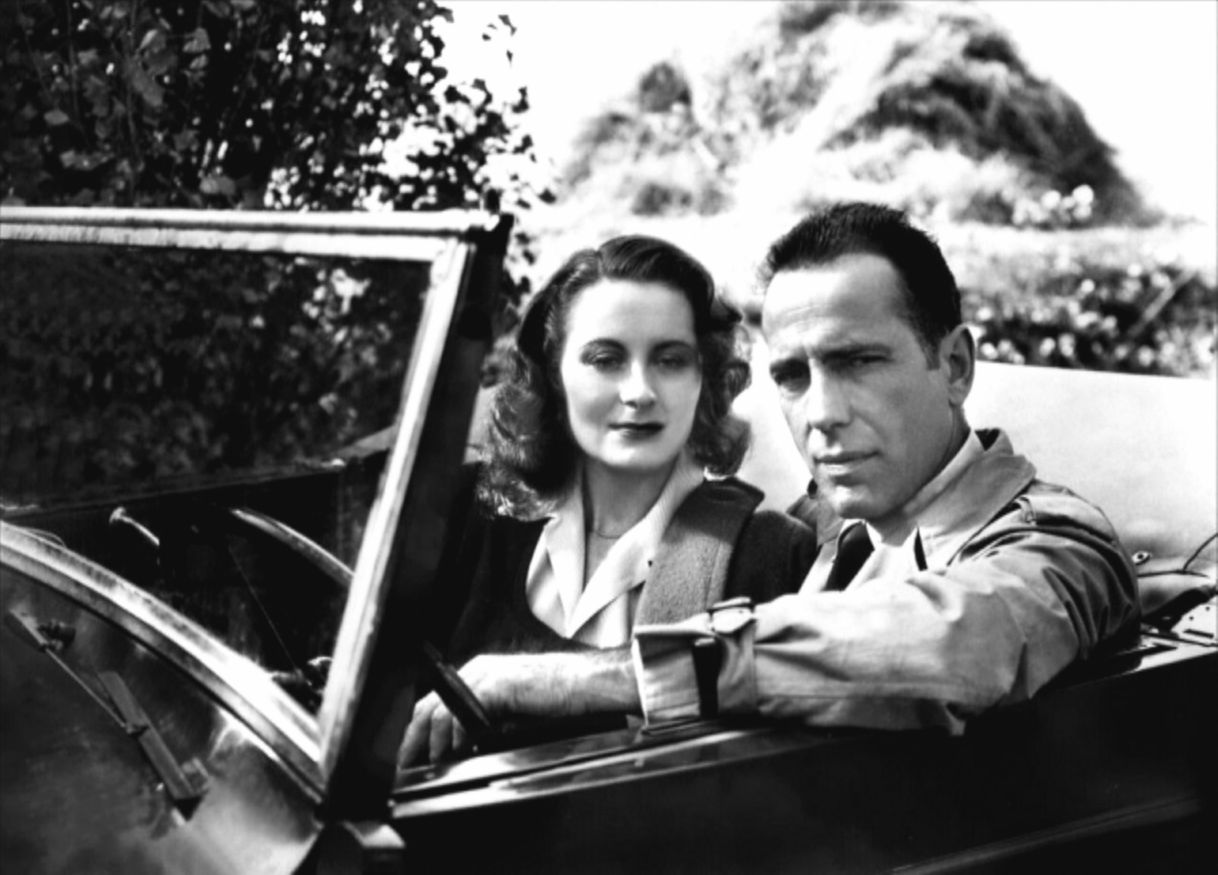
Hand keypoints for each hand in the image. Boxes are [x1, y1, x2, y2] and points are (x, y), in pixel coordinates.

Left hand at [397, 649, 638, 766]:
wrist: (588, 683)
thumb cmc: (562, 697)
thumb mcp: (516, 709)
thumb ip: (490, 719)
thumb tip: (467, 746)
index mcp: (482, 673)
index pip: (437, 701)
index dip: (419, 730)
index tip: (412, 755)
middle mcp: (478, 670)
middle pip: (428, 705)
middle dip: (413, 739)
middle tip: (407, 766)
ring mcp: (485, 675)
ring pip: (439, 710)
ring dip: (433, 743)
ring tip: (436, 764)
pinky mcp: (497, 684)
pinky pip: (462, 712)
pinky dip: (455, 735)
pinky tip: (459, 750)